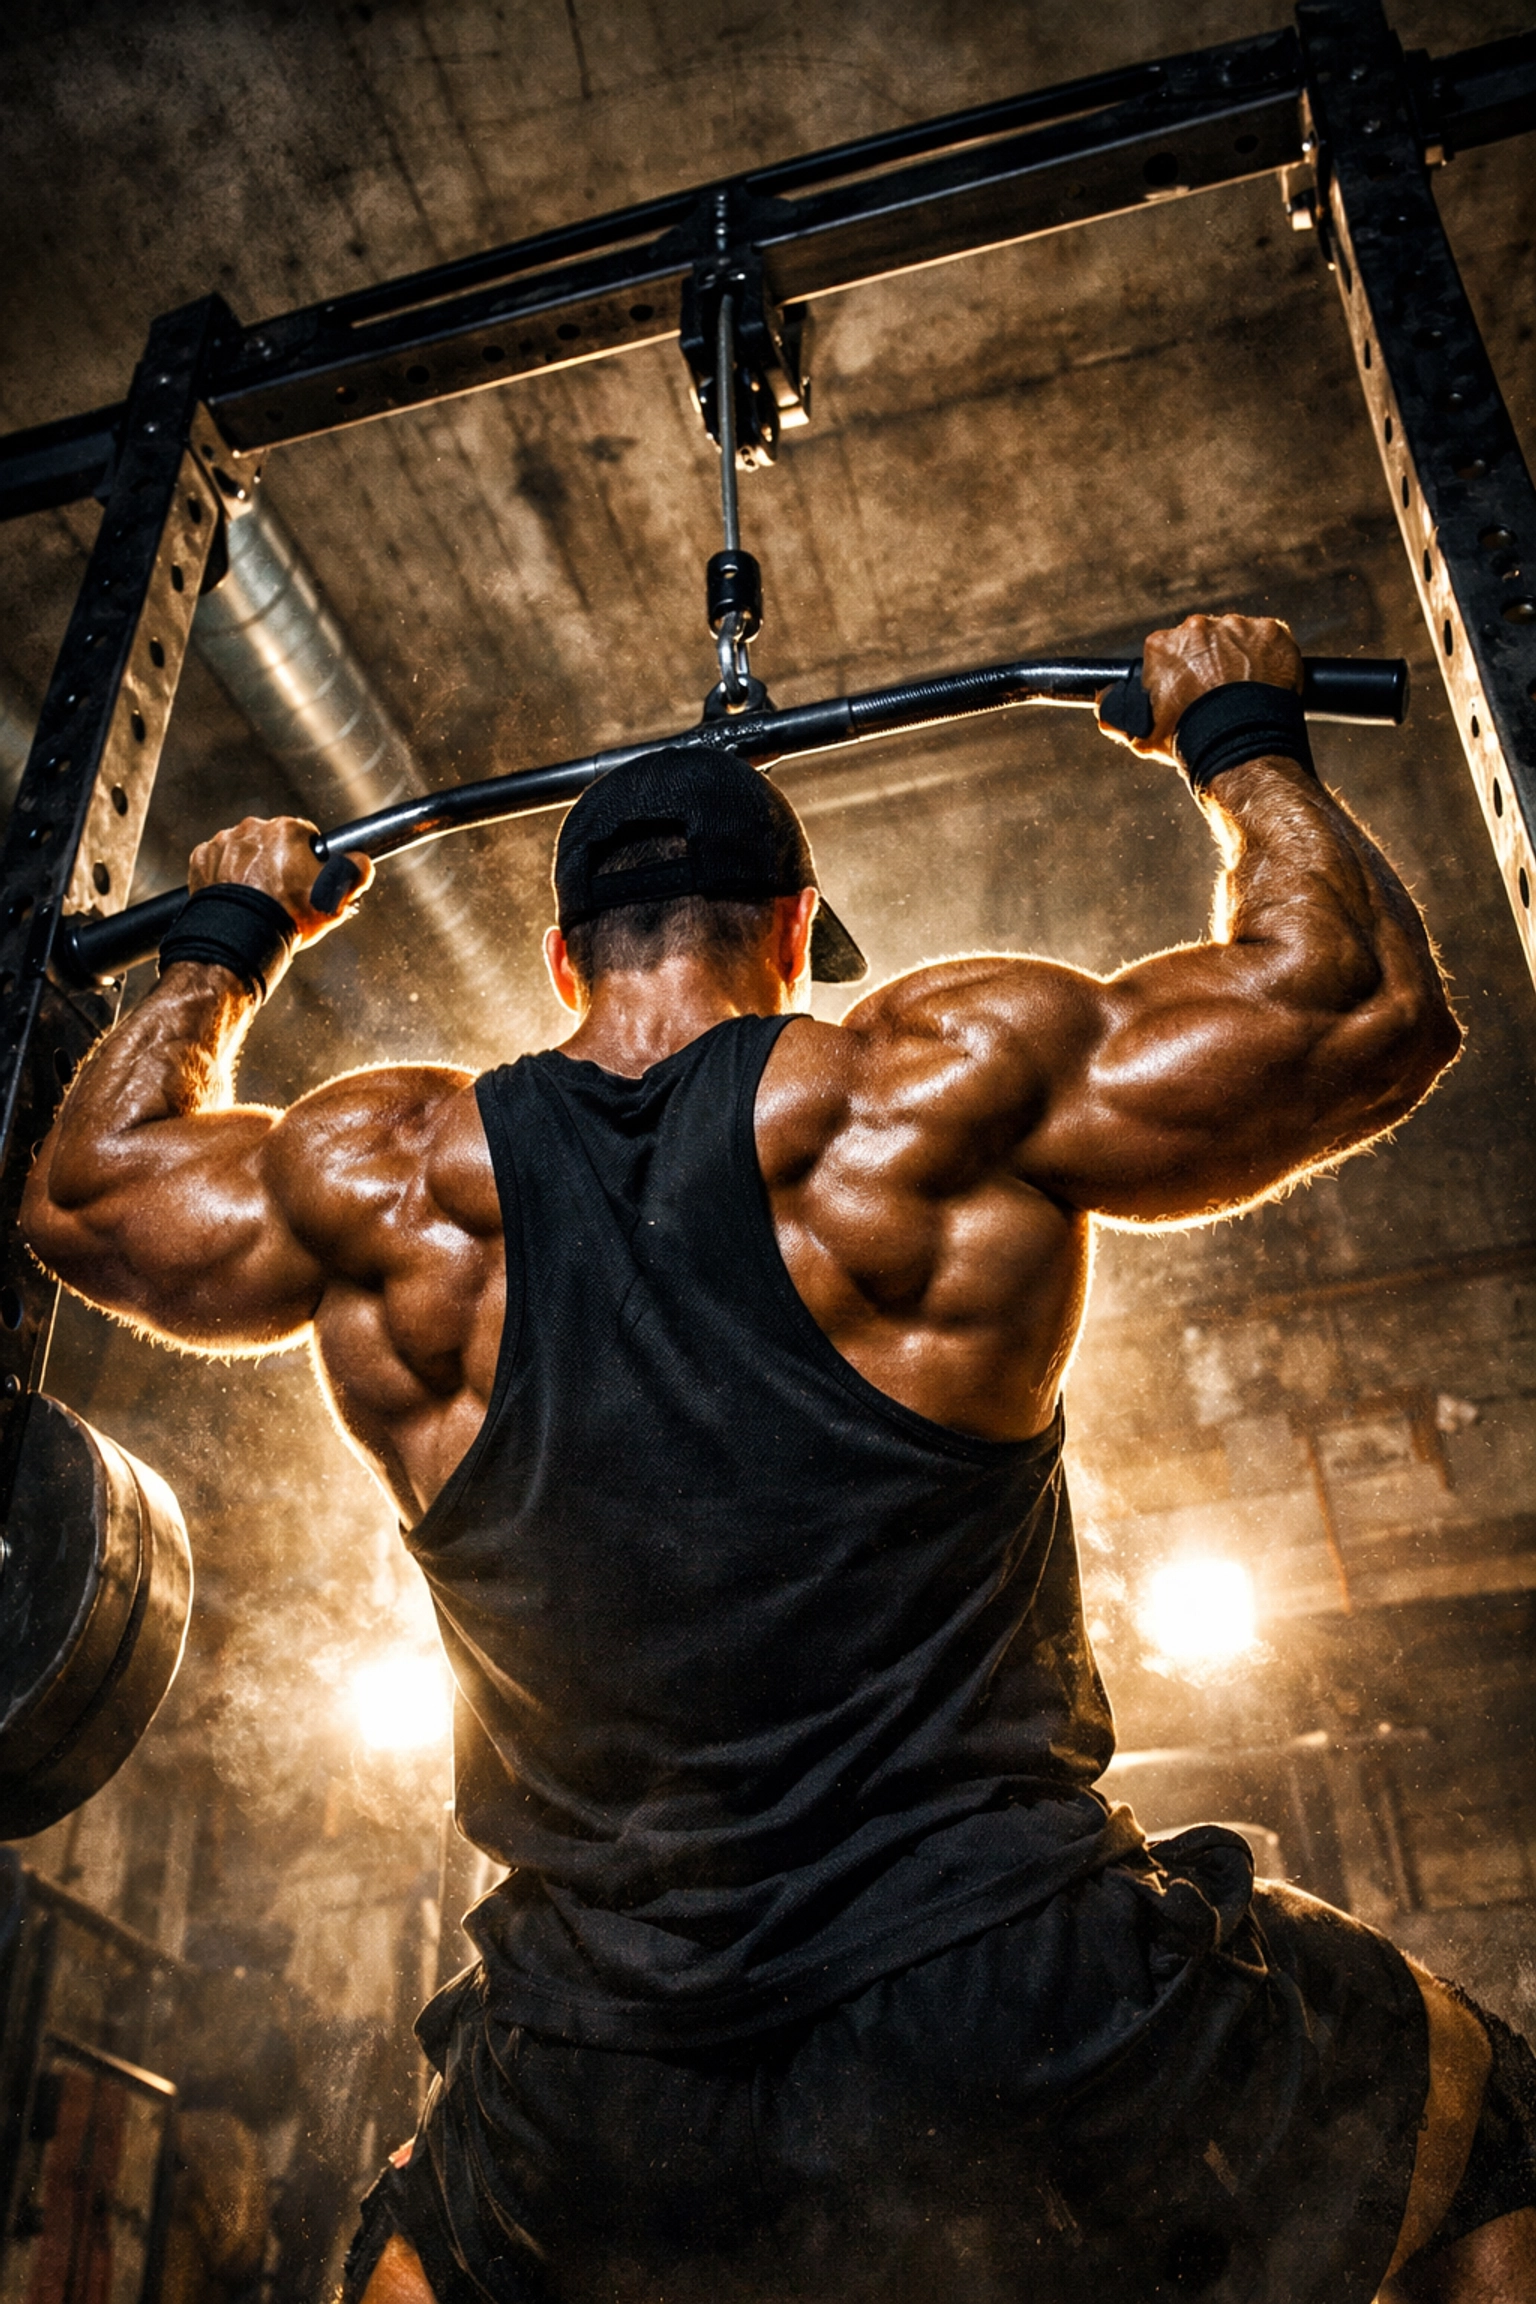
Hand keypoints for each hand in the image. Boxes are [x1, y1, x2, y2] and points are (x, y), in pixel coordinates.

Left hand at [187, 816, 374, 946]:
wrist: (241, 937)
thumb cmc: (289, 916)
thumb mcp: (336, 899)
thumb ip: (357, 873)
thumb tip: (362, 861)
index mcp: (287, 829)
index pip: (305, 836)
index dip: (309, 860)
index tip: (306, 881)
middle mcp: (253, 828)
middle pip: (272, 841)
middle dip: (278, 861)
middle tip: (281, 894)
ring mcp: (224, 842)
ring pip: (244, 850)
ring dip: (250, 868)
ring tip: (256, 900)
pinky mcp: (202, 860)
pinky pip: (218, 863)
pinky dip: (225, 876)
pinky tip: (235, 897)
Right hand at [1098, 613, 1302, 762]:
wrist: (1241, 746)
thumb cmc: (1188, 741)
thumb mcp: (1140, 735)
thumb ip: (1115, 714)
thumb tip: (1104, 700)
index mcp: (1162, 644)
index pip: (1167, 650)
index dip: (1178, 673)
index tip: (1189, 692)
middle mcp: (1197, 627)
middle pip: (1202, 639)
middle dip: (1208, 661)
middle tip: (1218, 696)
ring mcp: (1238, 627)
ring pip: (1236, 637)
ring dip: (1239, 658)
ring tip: (1244, 694)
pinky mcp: (1272, 632)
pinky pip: (1269, 639)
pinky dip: (1269, 657)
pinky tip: (1266, 684)